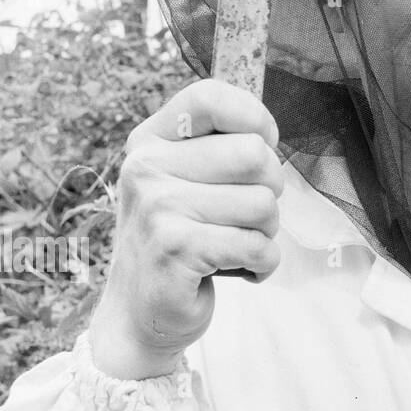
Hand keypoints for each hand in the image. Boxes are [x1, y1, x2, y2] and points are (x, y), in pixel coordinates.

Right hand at [88, 79, 283, 379]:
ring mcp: (157, 208)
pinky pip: (258, 246)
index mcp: (151, 141)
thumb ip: (222, 146)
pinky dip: (262, 264)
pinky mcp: (176, 250)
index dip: (255, 119)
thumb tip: (268, 130)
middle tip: (244, 216)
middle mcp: (147, 168)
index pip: (211, 97)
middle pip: (256, 155)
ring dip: (265, 233)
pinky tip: (236, 269)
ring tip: (233, 244)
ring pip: (264, 204)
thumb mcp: (188, 180)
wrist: (140, 313)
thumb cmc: (182, 238)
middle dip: (270, 191)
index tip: (261, 146)